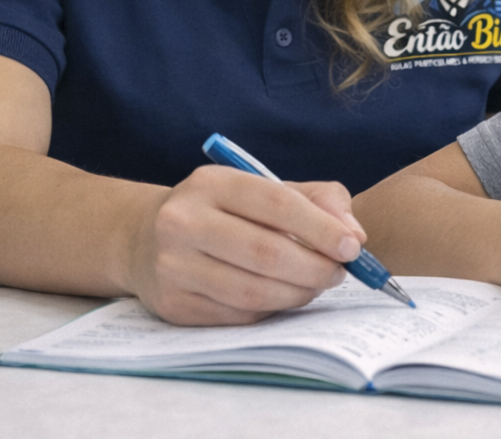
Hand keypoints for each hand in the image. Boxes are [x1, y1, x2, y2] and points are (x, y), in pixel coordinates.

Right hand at [128, 166, 367, 325]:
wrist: (146, 238)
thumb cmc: (224, 211)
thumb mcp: (265, 189)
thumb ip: (319, 201)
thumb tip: (354, 235)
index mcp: (211, 183)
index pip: (277, 204)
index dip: (321, 228)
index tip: (352, 246)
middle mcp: (183, 221)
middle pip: (266, 253)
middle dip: (315, 267)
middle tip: (339, 273)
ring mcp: (172, 266)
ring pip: (253, 291)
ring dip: (297, 293)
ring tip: (316, 285)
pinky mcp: (173, 304)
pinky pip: (237, 316)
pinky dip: (271, 310)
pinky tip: (283, 297)